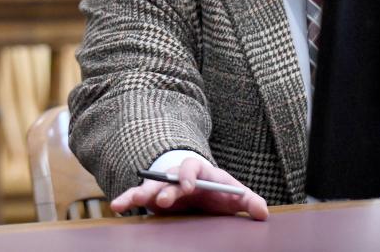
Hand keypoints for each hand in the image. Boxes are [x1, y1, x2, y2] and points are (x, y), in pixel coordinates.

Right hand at [110, 158, 268, 220]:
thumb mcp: (234, 194)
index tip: (189, 187)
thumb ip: (248, 201)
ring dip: (141, 193)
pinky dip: (128, 200)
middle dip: (166, 188)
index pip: (192, 167)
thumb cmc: (219, 191)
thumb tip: (262, 211)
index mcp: (199, 170)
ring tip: (129, 201)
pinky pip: (138, 196)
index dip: (189, 175)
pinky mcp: (153, 198)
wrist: (200, 188)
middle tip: (164, 200)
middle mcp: (178, 175)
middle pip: (169, 177)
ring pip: (150, 186)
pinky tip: (117, 207)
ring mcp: (163, 185)